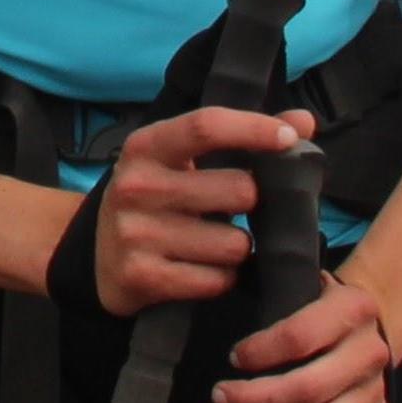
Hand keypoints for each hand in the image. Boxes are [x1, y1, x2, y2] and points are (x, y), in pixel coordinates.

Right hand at [92, 106, 314, 315]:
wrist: (97, 256)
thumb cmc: (154, 200)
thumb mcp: (183, 163)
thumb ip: (242, 140)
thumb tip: (304, 122)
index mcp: (146, 146)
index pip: (205, 126)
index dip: (254, 129)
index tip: (289, 138)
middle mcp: (137, 185)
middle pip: (238, 190)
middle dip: (252, 205)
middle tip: (234, 210)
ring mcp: (136, 232)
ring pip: (235, 244)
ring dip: (238, 249)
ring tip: (213, 245)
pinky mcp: (143, 276)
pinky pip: (218, 280)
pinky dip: (221, 279)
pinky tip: (201, 269)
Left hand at [215, 272, 395, 402]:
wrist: (373, 322)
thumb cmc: (319, 303)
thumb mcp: (304, 282)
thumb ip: (274, 290)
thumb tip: (224, 294)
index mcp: (351, 309)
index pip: (299, 336)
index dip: (260, 351)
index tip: (232, 359)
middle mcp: (369, 353)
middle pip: (308, 389)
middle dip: (256, 399)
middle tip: (220, 397)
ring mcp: (375, 395)